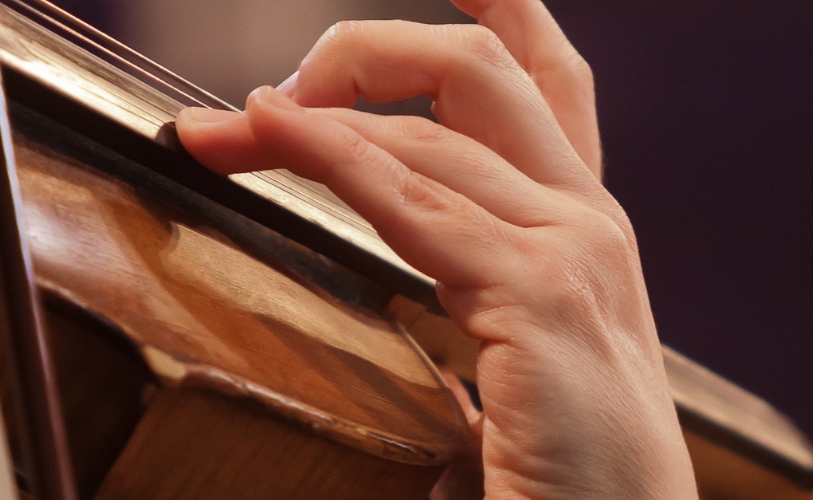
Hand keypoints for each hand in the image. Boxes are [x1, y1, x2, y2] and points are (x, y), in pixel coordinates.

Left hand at [172, 1, 696, 497]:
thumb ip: (475, 288)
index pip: (546, 77)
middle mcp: (591, 221)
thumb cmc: (569, 479)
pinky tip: (273, 134)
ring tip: (221, 133)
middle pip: (482, 69)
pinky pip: (415, 202)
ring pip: (431, 127)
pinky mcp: (543, 299)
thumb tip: (399, 242)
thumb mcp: (520, 361)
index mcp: (587, 231)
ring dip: (309, 114)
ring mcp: (577, 251)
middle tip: (266, 100)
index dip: (494, 8)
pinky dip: (332, 156)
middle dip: (366, 52)